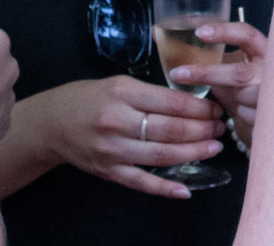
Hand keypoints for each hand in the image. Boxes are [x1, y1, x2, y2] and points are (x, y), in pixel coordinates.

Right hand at [37, 74, 224, 197]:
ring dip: (193, 153)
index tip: (216, 108)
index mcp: (122, 93)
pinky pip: (141, 182)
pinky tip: (187, 189)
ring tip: (214, 148)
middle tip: (221, 128)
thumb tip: (190, 103)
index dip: (198, 107)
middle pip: (169, 129)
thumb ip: (150, 93)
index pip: (170, 102)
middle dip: (201, 130)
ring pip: (161, 155)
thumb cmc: (88, 98)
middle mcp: (117, 121)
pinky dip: (165, 187)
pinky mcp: (108, 171)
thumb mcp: (118, 83)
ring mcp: (112, 150)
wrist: (52, 123)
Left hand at [167, 21, 265, 148]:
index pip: (247, 34)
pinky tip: (238, 113)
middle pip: (238, 73)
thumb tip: (158, 35)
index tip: (200, 32)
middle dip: (206, 74)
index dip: (225, 32)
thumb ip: (208, 58)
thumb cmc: (244, 88)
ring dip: (226, 101)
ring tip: (224, 101)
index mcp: (262, 50)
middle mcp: (272, 69)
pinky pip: (245, 116)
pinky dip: (236, 115)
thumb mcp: (230, 70)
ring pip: (240, 97)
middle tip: (177, 74)